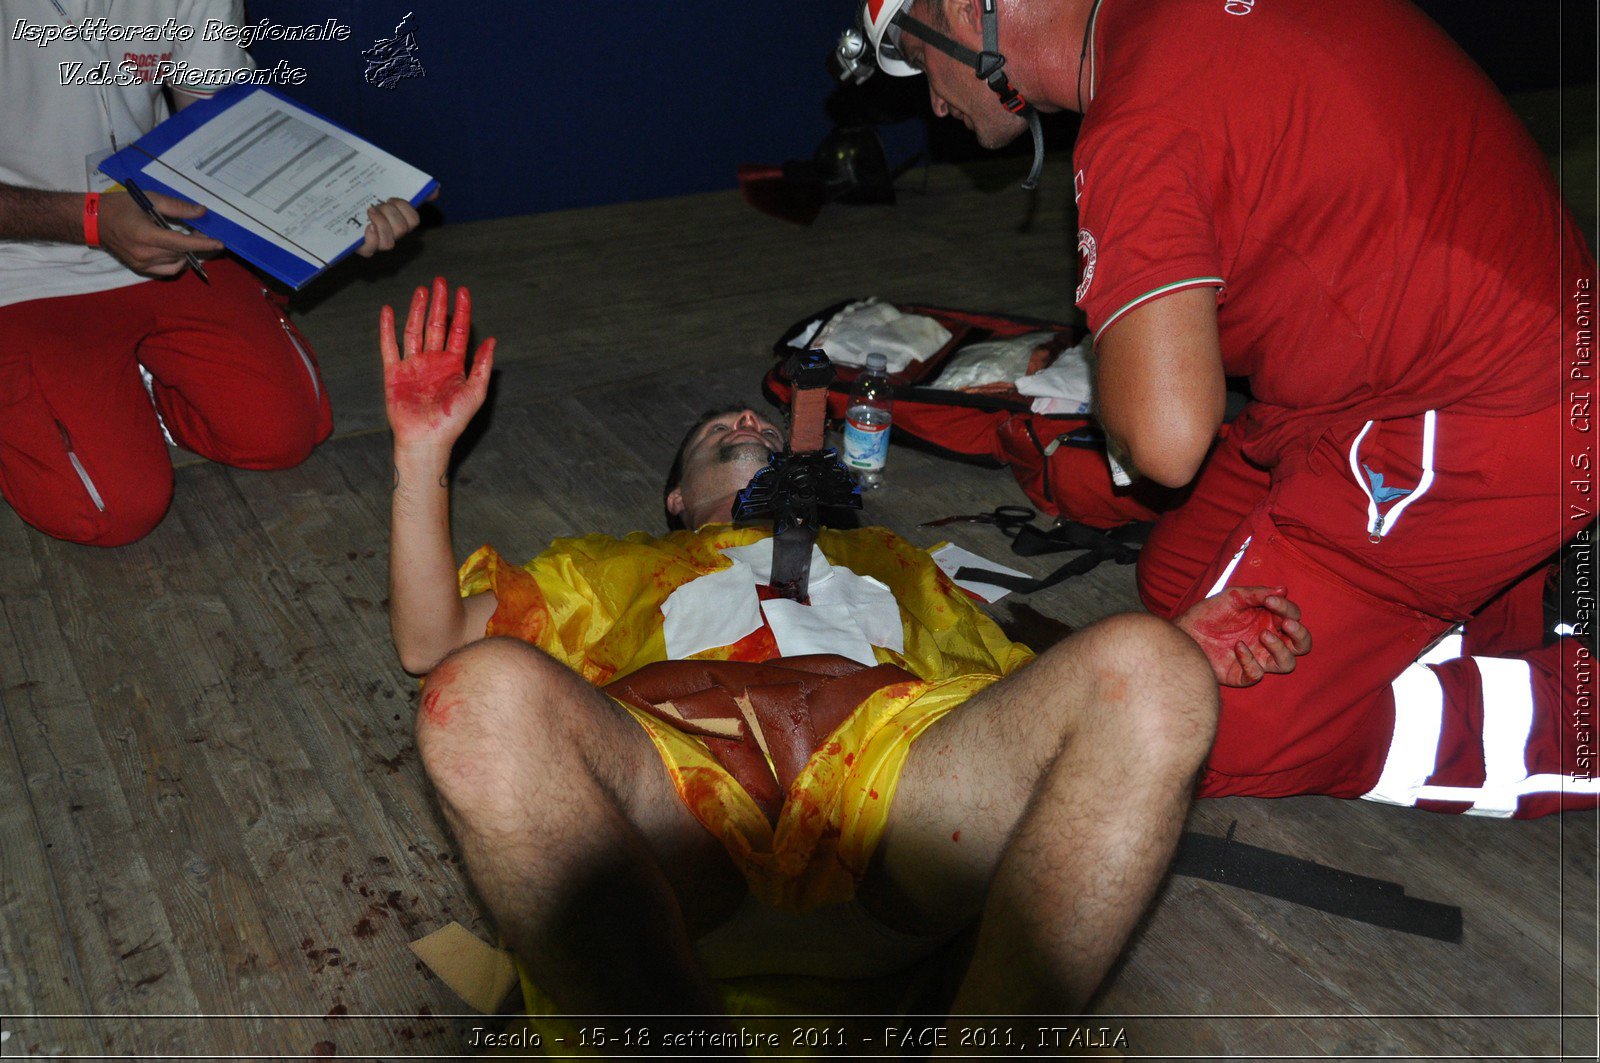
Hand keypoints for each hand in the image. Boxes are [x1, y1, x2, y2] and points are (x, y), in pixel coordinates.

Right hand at [97, 189, 222, 276]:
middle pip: (182, 253)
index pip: (182, 244)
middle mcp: (144, 254)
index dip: (203, 244)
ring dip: (186, 252)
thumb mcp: (149, 199)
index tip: (219, 243)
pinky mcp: (140, 269)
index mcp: (146, 235)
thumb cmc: (120, 206)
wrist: (93, 221)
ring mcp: (142, 264)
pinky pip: (167, 270)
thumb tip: (201, 212)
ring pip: (176, 262)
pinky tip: (176, 250)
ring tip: (187, 239)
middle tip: (199, 231)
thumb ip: (177, 207)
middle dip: (195, 244)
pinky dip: (176, 261)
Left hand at [357, 189, 434, 256]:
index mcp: (399, 221)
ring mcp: (377, 243)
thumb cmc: (365, 198)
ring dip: (380, 223)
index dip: (404, 208)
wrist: (338, 204)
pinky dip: (371, 238)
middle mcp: (391, 235)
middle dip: (389, 213)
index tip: (389, 198)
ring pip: (389, 243)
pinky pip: (371, 250)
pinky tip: (366, 226)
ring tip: (368, 211)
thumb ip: (410, 189)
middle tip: (376, 205)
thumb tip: (436, 190)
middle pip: (402, 230)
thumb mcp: (384, 189)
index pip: (413, 220)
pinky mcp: (361, 248)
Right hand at [379, 277, 494, 450]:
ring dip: (417, 310)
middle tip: (441, 281)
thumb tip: (492, 340)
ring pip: (414, 330)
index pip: (459, 331)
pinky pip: (389, 346)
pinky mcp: (394, 373)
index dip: (461, 311)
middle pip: (436, 325)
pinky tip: (388, 311)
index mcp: (453, 365)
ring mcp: (413, 365)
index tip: (463, 291)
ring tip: (421, 290)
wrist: (426, 440)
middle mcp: (433, 361)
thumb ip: (482, 365)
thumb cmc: (453, 421)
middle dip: (439, 303)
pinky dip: (387, 328)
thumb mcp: (475, 392)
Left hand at [1175, 585, 1311, 687]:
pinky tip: (1237, 647)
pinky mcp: (1242, 674)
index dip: (1288, 609)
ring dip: (1281, 650)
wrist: (1185, 630)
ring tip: (1263, 635)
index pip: (1294, 617)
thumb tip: (1284, 590)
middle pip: (1301, 645)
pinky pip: (1257, 675)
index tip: (1270, 600)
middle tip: (1287, 624)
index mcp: (1269, 620)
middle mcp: (1268, 641)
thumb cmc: (1209, 612)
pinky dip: (1251, 662)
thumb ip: (1257, 593)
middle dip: (1300, 635)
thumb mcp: (1233, 597)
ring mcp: (1257, 658)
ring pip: (1287, 664)